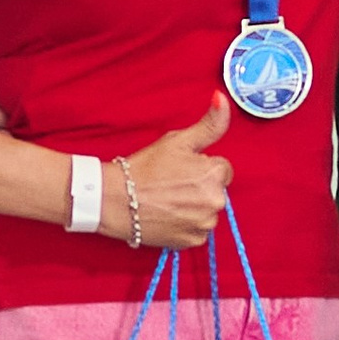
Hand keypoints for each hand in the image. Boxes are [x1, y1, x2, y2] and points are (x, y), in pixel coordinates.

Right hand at [120, 97, 233, 248]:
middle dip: (199, 187)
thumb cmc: (145, 168)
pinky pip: (196, 230)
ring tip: (167, 200)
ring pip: (206, 212)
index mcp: (215, 175)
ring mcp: (204, 225)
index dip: (200, 167)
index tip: (180, 168)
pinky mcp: (192, 241)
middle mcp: (215, 202)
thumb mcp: (177, 140)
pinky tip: (167, 215)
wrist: (115, 200)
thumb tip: (223, 98)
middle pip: (215, 191)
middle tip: (171, 183)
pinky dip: (185, 224)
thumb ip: (209, 123)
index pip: (222, 169)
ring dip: (193, 207)